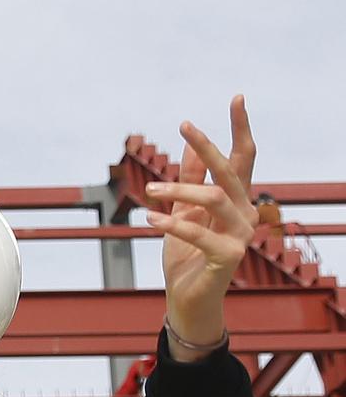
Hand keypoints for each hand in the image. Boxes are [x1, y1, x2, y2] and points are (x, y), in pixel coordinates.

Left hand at [145, 96, 257, 355]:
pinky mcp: (228, 257)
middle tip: (186, 125)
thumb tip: (188, 147)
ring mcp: (241, 236)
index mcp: (236, 200)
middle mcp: (245, 214)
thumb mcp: (183, 212)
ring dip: (179, 190)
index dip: (240, 128)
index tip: (237, 97)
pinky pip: (198, 233)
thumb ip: (189, 181)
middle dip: (208, 146)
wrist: (187, 299)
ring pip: (213, 198)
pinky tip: (150, 219)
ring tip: (150, 189)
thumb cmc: (186, 255)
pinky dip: (173, 224)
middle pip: (230, 171)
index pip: (243, 158)